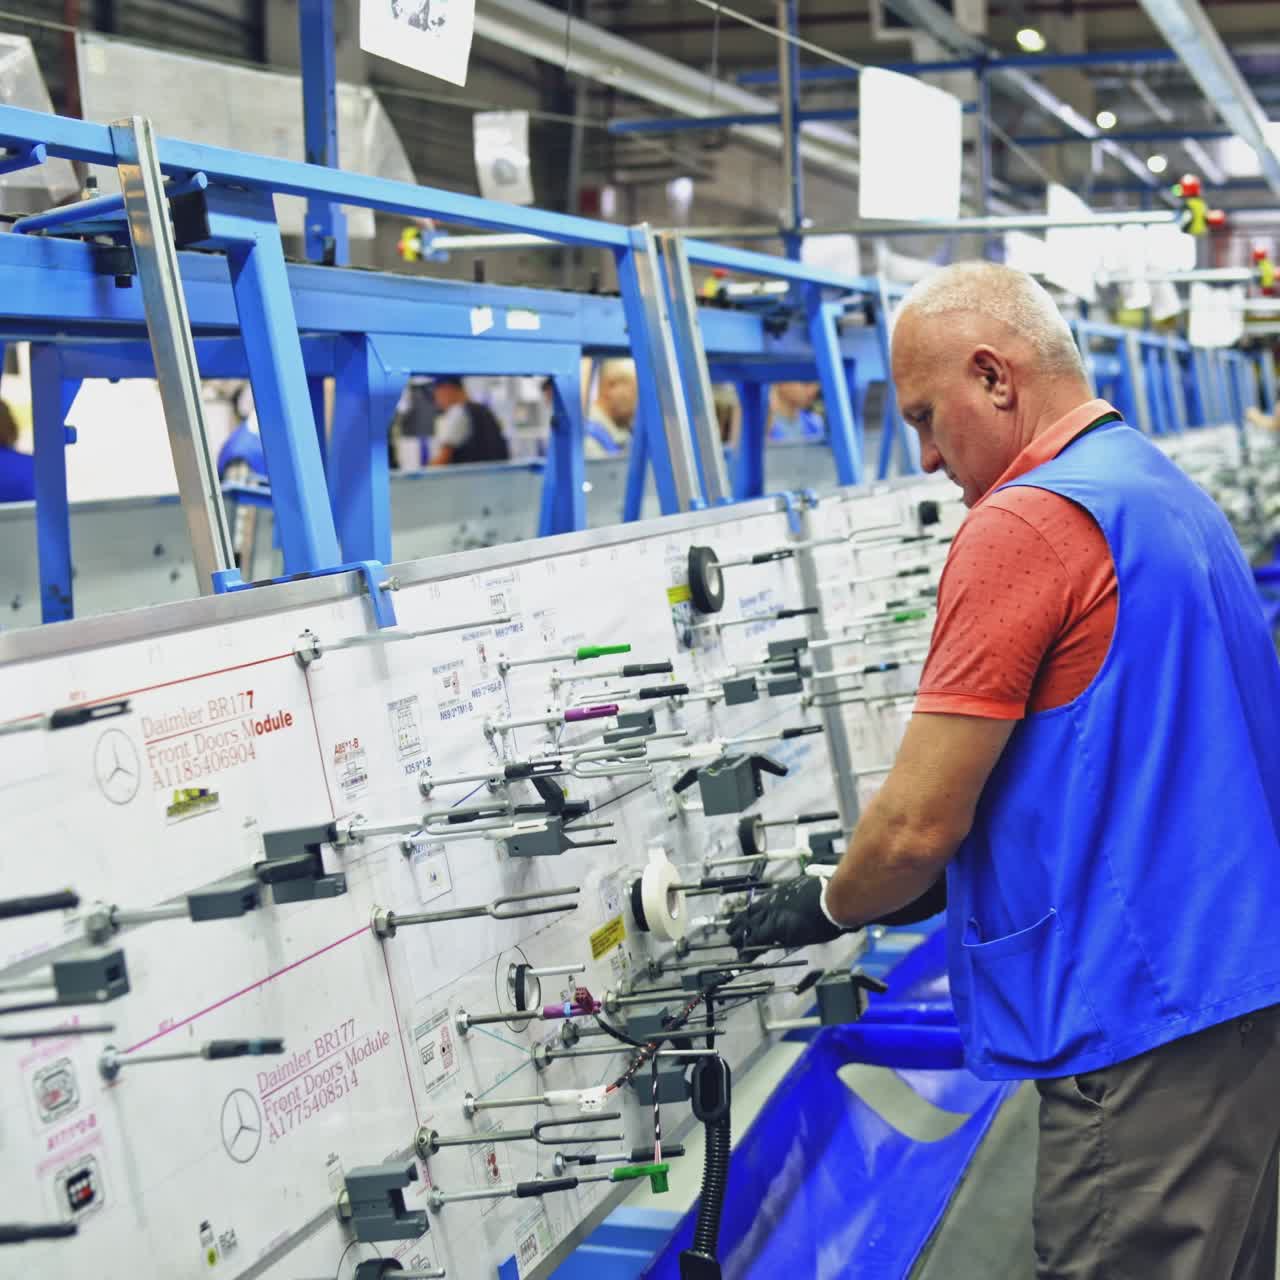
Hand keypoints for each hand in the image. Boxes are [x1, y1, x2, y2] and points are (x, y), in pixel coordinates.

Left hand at [726, 875, 845, 951]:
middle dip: (740, 923)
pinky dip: (749, 952)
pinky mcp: (777, 930)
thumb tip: (805, 905)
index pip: (760, 905)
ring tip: (733, 944)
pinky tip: (743, 958)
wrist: (833, 899)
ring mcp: (774, 916)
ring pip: (750, 928)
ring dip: (740, 937)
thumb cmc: (830, 894)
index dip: (750, 912)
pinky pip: (757, 942)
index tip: (744, 917)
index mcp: (782, 894)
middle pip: (750, 914)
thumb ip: (803, 899)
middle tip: (732, 930)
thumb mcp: (811, 891)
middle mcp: (773, 903)